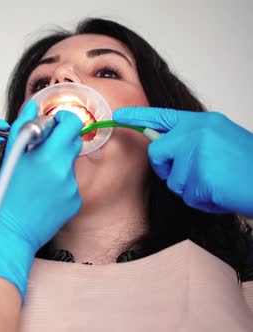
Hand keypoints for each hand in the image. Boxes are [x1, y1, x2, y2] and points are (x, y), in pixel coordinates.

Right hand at [0, 100, 83, 297]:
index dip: (63, 119)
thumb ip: (23, 129)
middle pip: (73, 141)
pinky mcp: (75, 202)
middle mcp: (65, 171)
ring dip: (56, 164)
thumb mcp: (10, 159)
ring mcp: (72, 188)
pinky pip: (70, 183)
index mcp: (48, 156)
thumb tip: (32, 107)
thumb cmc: (3, 200)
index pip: (71, 123)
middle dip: (59, 140)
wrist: (10, 236)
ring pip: (69, 163)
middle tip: (39, 150)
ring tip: (35, 179)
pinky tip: (41, 194)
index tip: (52, 124)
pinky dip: (58, 184)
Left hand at [114, 107, 252, 216]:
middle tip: (197, 174)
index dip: (138, 117)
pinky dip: (204, 202)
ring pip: (172, 180)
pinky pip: (188, 197)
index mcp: (203, 122)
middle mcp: (197, 133)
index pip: (162, 117)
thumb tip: (164, 147)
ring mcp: (197, 154)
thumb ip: (192, 140)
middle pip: (157, 152)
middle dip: (167, 169)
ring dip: (192, 189)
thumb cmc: (249, 166)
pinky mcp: (200, 178)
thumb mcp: (221, 140)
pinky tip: (223, 194)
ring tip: (219, 183)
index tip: (118, 116)